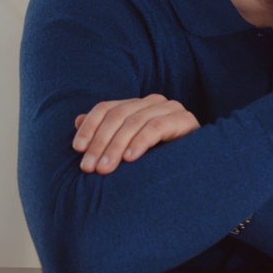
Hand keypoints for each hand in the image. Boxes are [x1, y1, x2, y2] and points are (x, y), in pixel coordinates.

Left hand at [72, 94, 200, 173]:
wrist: (195, 171)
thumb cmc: (157, 160)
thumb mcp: (125, 147)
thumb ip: (104, 133)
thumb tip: (77, 120)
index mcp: (138, 104)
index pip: (106, 108)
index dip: (90, 127)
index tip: (78, 149)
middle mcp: (154, 101)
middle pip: (118, 115)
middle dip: (101, 142)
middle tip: (90, 167)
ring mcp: (171, 108)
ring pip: (135, 121)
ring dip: (116, 146)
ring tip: (105, 168)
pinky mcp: (185, 120)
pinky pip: (157, 127)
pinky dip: (141, 142)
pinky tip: (130, 159)